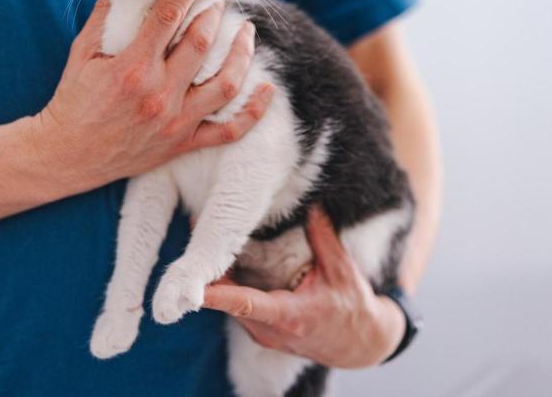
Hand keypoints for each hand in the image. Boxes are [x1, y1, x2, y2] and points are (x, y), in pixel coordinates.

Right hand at [28, 0, 273, 193]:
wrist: (66, 155)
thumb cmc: (72, 101)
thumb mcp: (82, 53)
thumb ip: (106, 17)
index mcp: (133, 68)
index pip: (170, 15)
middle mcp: (159, 94)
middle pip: (202, 42)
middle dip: (217, 12)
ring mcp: (175, 122)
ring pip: (225, 84)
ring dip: (242, 54)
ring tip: (248, 33)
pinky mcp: (183, 144)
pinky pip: (229, 131)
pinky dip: (253, 111)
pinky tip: (267, 89)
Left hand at [203, 207, 405, 368]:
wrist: (358, 345)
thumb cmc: (352, 309)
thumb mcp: (343, 271)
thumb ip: (324, 238)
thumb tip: (313, 206)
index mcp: (290, 316)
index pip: (246, 305)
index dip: (218, 295)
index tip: (193, 285)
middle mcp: (270, 331)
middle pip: (229, 300)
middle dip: (210, 270)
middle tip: (197, 230)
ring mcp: (263, 335)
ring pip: (230, 306)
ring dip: (217, 278)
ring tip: (206, 241)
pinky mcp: (261, 334)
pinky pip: (237, 309)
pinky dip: (229, 288)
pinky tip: (224, 263)